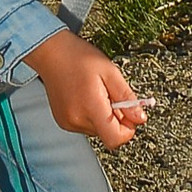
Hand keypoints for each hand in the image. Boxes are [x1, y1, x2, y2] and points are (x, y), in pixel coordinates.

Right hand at [25, 29, 150, 147]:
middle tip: (110, 94)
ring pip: (97, 130)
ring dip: (103, 116)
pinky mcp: (63, 122)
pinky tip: (86, 97)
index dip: (128, 129)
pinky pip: (86, 126)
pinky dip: (91, 115)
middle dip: (115, 117)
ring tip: (96, 93)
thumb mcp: (110, 72)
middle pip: (107, 134)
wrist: (51, 53)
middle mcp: (77, 120)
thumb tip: (139, 117)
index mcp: (90, 107)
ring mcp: (68, 122)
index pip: (115, 139)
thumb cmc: (79, 57)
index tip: (130, 114)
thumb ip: (127, 97)